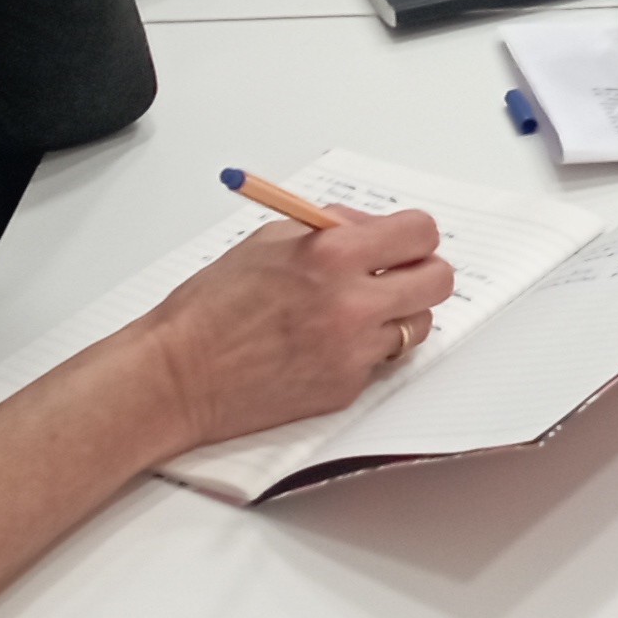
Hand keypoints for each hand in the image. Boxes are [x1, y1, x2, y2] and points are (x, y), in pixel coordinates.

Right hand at [135, 200, 457, 451]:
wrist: (179, 375)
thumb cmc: (211, 307)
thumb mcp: (270, 240)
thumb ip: (333, 228)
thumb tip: (373, 228)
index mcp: (334, 255)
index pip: (420, 234)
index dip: (413, 235)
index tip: (404, 241)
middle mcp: (353, 304)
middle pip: (438, 281)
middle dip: (420, 272)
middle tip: (396, 274)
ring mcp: (353, 351)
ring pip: (417, 326)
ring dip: (396, 315)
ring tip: (356, 313)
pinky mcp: (346, 389)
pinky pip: (380, 362)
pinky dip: (364, 351)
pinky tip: (326, 345)